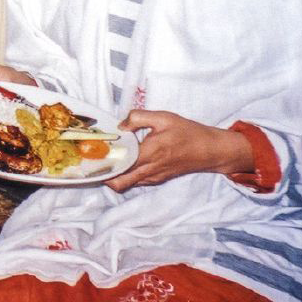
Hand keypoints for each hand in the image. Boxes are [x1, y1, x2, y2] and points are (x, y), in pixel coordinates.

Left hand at [106, 109, 253, 192]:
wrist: (210, 150)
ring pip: (127, 184)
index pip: (120, 166)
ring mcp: (154, 177)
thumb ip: (138, 117)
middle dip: (104, 174)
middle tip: (94, 160)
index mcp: (149, 153)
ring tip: (105, 159)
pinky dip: (126, 175)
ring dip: (114, 176)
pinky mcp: (158, 179)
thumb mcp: (163, 117)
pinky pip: (137, 181)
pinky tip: (122, 161)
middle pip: (119, 182)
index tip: (91, 155)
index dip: (104, 163)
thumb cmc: (187, 132)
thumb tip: (120, 125)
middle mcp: (150, 170)